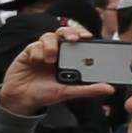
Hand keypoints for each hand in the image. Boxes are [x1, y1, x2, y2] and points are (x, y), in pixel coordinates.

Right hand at [0, 32, 114, 117]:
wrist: (22, 100)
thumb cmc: (45, 94)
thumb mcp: (68, 92)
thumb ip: (88, 89)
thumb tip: (109, 88)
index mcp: (68, 59)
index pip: (78, 41)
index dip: (82, 35)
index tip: (88, 36)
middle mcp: (56, 52)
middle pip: (64, 32)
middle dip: (69, 32)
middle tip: (73, 39)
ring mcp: (42, 51)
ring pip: (49, 36)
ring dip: (51, 47)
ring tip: (50, 61)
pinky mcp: (28, 53)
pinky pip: (34, 45)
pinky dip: (37, 52)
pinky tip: (36, 62)